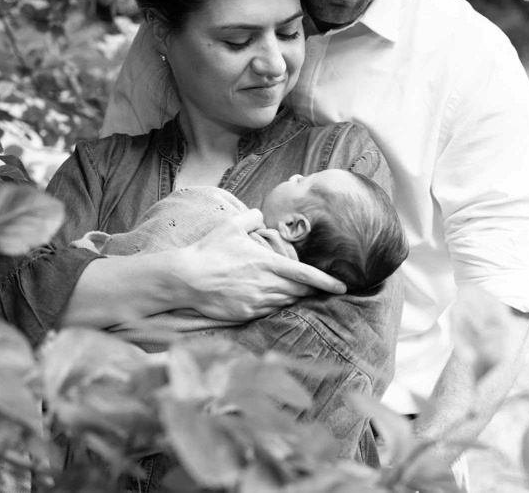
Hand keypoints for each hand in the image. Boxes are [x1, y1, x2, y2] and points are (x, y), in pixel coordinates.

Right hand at [175, 208, 345, 321]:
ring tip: (290, 289)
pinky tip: (269, 297)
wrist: (186, 278)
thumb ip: (252, 217)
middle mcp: (266, 285)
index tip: (343, 286)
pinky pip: (269, 311)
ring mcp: (256, 302)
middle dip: (310, 289)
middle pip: (299, 292)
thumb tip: (262, 215)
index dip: (326, 282)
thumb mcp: (231, 225)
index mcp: (267, 264)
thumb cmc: (209, 250)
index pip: (306, 275)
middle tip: (315, 286)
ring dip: (292, 296)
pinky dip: (275, 304)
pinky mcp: (246, 314)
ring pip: (286, 302)